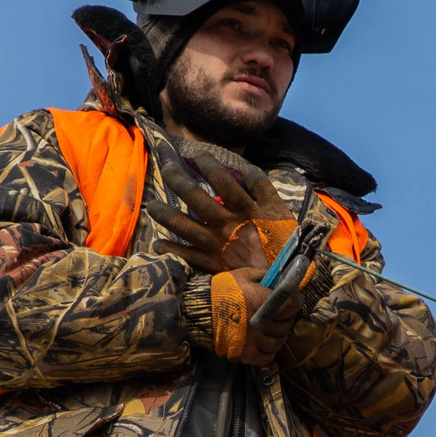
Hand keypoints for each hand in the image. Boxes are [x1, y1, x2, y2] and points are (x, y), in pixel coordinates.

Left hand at [146, 151, 297, 275]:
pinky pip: (185, 255)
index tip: (199, 156)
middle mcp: (225, 224)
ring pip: (182, 225)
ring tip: (152, 205)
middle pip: (195, 198)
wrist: (282, 280)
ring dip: (164, 214)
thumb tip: (245, 168)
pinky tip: (159, 244)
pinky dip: (171, 249)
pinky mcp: (211, 264)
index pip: (222, 180)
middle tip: (167, 168)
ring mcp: (215, 245)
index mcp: (244, 209)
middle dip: (178, 179)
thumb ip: (262, 187)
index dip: (208, 164)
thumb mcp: (280, 210)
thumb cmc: (283, 243)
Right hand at [203, 268, 306, 369]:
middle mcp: (260, 323)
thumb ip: (266, 276)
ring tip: (270, 328)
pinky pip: (267, 357)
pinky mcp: (245, 354)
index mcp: (261, 301)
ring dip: (277, 334)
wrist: (199, 310)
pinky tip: (263, 342)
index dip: (294, 301)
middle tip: (278, 313)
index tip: (291, 300)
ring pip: (278, 341)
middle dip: (285, 317)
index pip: (292, 305)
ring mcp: (253, 341)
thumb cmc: (222, 290)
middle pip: (286, 324)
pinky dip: (269, 351)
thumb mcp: (244, 275)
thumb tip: (282, 279)